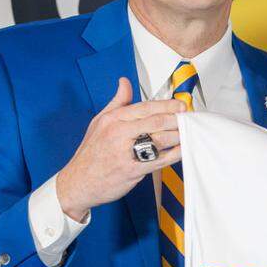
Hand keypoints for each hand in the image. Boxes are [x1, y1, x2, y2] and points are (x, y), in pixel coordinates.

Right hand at [55, 77, 185, 220]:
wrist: (77, 183)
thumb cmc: (90, 153)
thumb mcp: (98, 122)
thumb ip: (117, 102)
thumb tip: (124, 82)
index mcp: (113, 119)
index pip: (146, 107)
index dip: (167, 105)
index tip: (181, 105)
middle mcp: (119, 133)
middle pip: (156, 121)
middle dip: (177, 119)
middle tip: (189, 117)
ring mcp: (126, 152)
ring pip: (160, 140)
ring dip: (178, 135)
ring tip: (189, 132)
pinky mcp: (132, 170)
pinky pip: (159, 160)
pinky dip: (174, 154)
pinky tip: (183, 149)